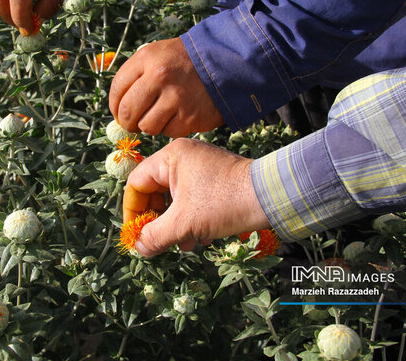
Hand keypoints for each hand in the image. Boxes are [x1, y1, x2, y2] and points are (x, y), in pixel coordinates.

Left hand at [109, 37, 223, 137]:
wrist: (224, 63)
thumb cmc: (185, 61)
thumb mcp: (157, 54)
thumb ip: (135, 75)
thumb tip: (117, 107)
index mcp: (147, 59)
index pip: (117, 88)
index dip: (114, 105)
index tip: (118, 111)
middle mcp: (160, 77)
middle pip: (127, 112)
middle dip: (126, 122)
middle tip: (132, 123)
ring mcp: (176, 98)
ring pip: (146, 126)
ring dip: (149, 126)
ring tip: (159, 117)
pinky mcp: (190, 117)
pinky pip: (168, 132)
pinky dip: (170, 128)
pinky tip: (178, 116)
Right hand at [124, 138, 270, 256]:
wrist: (272, 197)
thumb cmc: (225, 203)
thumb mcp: (185, 223)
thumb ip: (156, 236)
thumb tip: (138, 248)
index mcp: (171, 157)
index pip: (137, 183)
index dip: (133, 212)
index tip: (135, 235)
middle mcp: (184, 156)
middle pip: (155, 191)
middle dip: (158, 221)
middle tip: (159, 243)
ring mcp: (201, 166)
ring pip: (175, 198)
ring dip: (175, 225)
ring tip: (185, 245)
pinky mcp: (215, 178)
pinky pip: (192, 198)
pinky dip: (192, 219)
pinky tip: (202, 238)